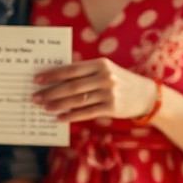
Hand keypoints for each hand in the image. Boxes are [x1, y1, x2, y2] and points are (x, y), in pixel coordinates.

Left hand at [33, 59, 157, 122]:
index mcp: (100, 64)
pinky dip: (71, 115)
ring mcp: (109, 93)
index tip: (37, 79)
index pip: (71, 69)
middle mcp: (105, 77)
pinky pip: (86, 112)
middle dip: (50, 92)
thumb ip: (86, 73)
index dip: (52, 74)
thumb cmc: (121, 81)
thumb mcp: (106, 70)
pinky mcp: (112, 108)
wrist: (147, 95)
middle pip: (71, 86)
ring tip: (45, 107)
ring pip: (77, 100)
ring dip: (58, 104)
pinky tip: (60, 118)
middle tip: (35, 97)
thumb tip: (57, 79)